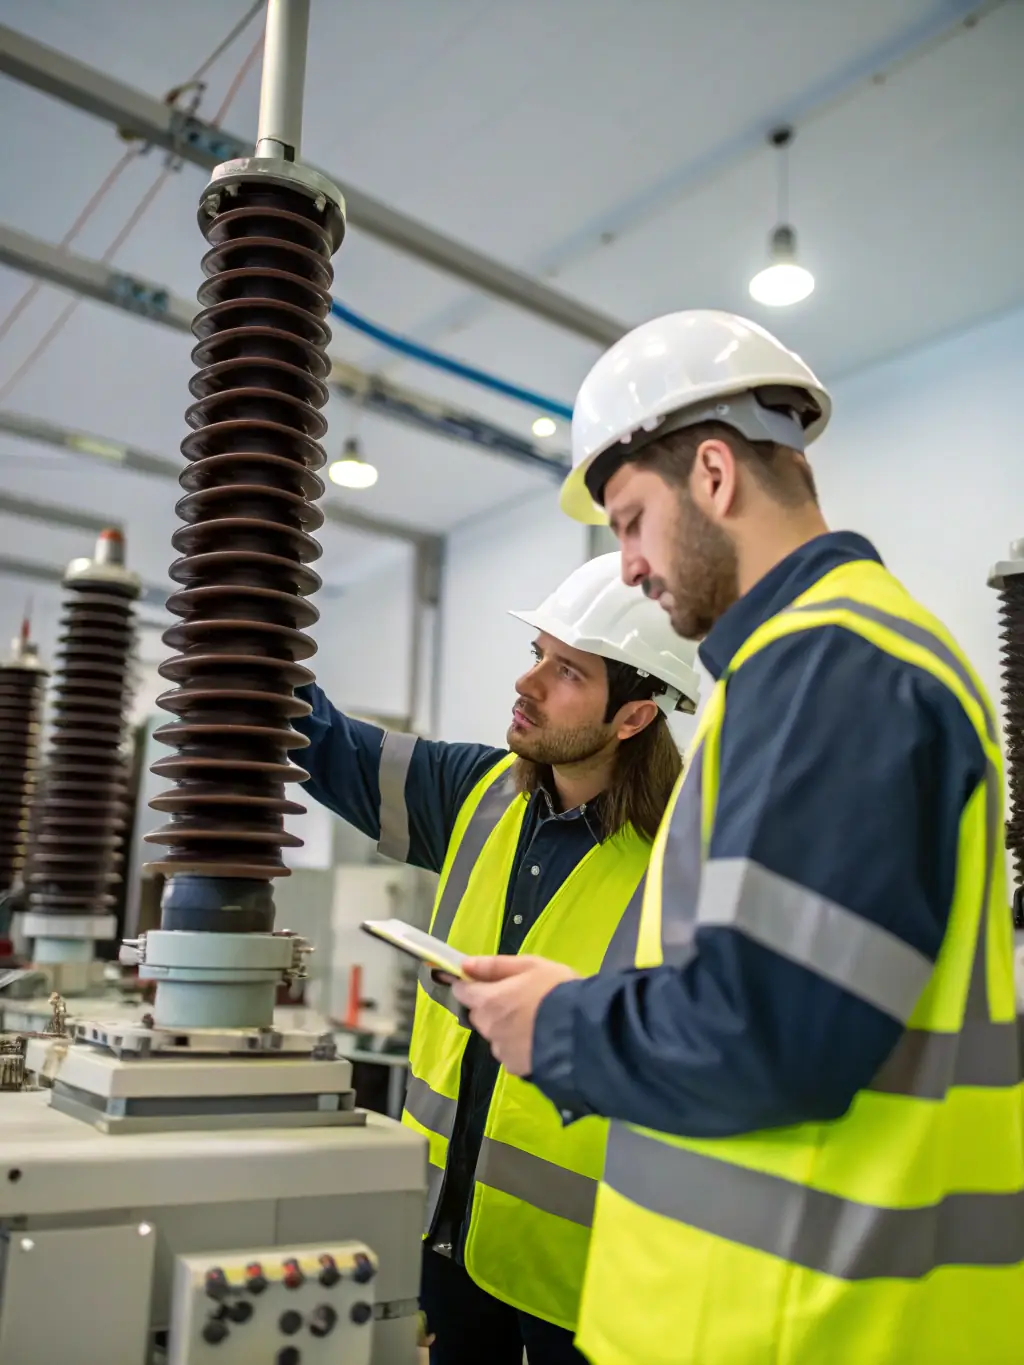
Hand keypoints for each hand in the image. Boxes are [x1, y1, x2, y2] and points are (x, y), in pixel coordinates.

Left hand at [452, 955, 578, 1075]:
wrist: (584, 1031)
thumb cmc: (557, 990)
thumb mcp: (531, 966)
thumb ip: (495, 965)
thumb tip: (465, 965)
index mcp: (488, 1001)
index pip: (462, 992)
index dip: (470, 985)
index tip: (484, 981)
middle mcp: (489, 1028)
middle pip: (478, 1015)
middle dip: (489, 1006)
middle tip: (518, 998)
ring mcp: (502, 1051)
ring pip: (494, 1035)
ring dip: (504, 1027)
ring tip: (532, 1021)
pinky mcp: (516, 1069)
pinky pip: (509, 1053)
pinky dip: (517, 1046)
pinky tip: (537, 1039)